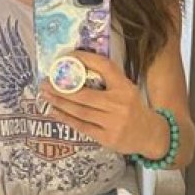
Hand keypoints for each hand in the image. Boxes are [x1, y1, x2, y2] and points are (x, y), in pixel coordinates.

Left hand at [39, 50, 168, 158]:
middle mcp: (120, 104)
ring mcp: (113, 122)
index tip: (67, 56)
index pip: (104, 67)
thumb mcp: (126, 89)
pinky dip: (66, 118)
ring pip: (80, 111)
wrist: (150, 134)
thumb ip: (107, 79)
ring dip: (60, 103)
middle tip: (45, 82)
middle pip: (84, 95)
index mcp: (125, 87)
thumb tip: (77, 66)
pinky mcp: (108, 138)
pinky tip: (55, 111)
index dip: (85, 59)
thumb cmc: (132, 107)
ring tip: (46, 96)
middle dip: (61, 88)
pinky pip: (82, 126)